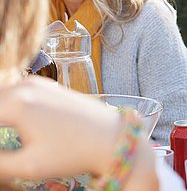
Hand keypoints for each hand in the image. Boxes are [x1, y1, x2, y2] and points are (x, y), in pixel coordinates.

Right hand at [0, 76, 122, 179]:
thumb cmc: (74, 153)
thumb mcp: (29, 165)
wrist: (113, 137)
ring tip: (4, 137)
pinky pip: (12, 92)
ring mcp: (37, 82)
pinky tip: (5, 124)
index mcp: (16, 103)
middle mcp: (24, 85)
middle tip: (2, 150)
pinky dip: (3, 106)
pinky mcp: (46, 85)